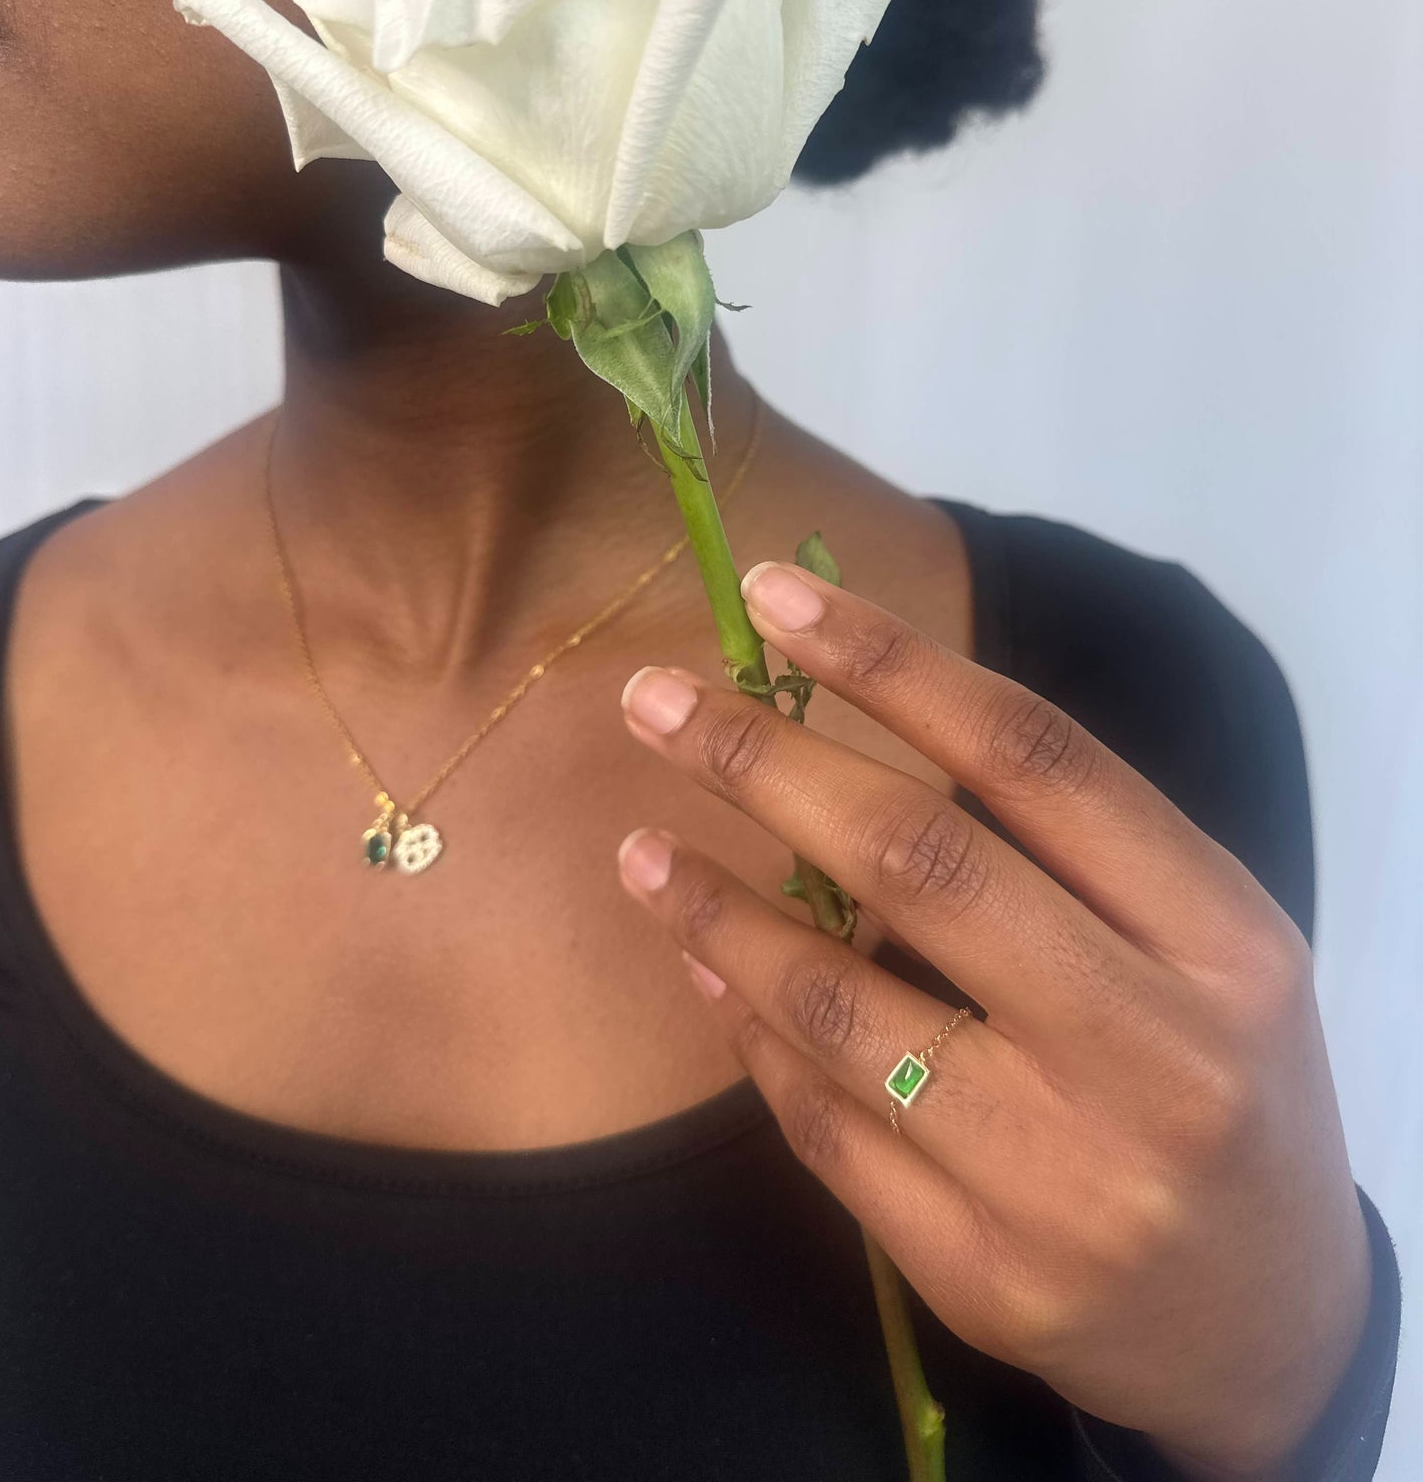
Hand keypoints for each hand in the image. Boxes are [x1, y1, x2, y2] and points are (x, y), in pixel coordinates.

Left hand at [614, 559, 1371, 1478]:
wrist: (1273, 1319)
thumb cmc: (1220, 1080)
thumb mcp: (1202, 946)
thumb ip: (1064, 851)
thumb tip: (843, 739)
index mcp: (1223, 939)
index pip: (1035, 759)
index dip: (892, 665)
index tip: (770, 597)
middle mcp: (1154, 1054)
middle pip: (925, 863)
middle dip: (767, 764)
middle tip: (655, 701)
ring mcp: (1065, 1179)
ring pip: (847, 1011)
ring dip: (720, 912)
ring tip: (641, 847)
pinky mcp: (985, 1277)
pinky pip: (829, 1132)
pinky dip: (752, 1036)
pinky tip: (705, 971)